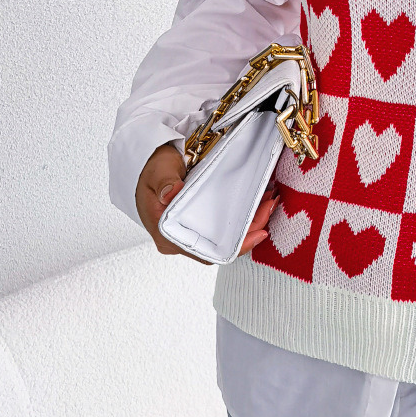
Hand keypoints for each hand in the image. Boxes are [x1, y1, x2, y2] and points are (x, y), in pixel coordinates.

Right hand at [135, 142, 280, 262]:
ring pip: (227, 237)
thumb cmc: (150, 170)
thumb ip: (164, 182)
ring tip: (268, 201)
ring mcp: (191, 232)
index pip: (208, 252)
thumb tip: (171, 193)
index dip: (237, 246)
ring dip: (250, 221)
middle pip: (223, 246)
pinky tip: (257, 203)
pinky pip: (225, 227)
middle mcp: (180, 240)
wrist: (146, 164)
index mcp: (168, 235)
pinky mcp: (199, 223)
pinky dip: (243, 216)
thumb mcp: (157, 172)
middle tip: (269, 206)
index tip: (259, 231)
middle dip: (251, 229)